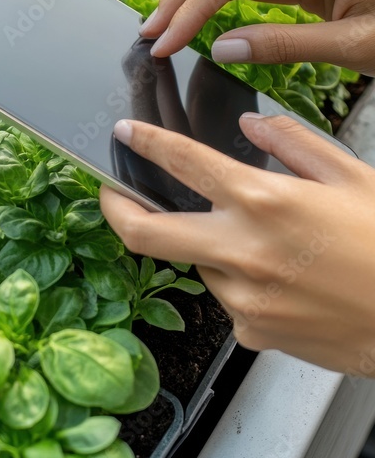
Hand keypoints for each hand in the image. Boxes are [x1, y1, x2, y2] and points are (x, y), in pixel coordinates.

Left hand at [101, 115, 374, 375]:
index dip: (145, 142)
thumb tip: (252, 125)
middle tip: (108, 194)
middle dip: (114, 210)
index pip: (183, 162)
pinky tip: (284, 275)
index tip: (125, 133)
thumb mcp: (349, 175)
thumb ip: (292, 141)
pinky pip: (229, 297)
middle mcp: (242, 251)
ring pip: (198, 263)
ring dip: (209, 246)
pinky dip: (241, 280)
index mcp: (264, 200)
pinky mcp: (253, 332)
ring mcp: (243, 298)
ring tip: (264, 242)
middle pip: (146, 233)